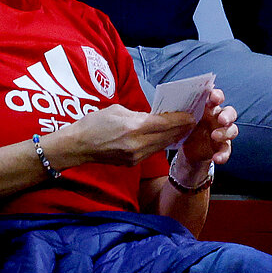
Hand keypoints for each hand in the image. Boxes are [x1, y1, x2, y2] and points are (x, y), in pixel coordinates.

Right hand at [57, 104, 192, 168]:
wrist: (78, 145)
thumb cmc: (95, 123)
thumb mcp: (118, 110)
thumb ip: (139, 114)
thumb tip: (153, 117)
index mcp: (134, 127)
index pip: (165, 123)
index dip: (180, 119)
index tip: (191, 115)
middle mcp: (138, 143)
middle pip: (167, 136)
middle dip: (181, 128)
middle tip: (193, 121)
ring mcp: (136, 155)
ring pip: (161, 145)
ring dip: (173, 137)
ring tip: (183, 129)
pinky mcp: (133, 162)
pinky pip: (152, 151)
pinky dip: (160, 144)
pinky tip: (166, 138)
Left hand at [178, 90, 237, 170]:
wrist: (189, 149)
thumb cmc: (187, 127)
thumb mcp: (183, 119)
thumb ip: (182, 113)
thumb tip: (171, 107)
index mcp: (209, 107)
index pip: (216, 97)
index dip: (218, 96)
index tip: (215, 98)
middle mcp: (218, 118)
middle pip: (230, 112)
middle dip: (227, 115)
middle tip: (222, 119)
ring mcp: (223, 132)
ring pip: (232, 130)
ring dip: (225, 133)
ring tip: (215, 136)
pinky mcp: (222, 146)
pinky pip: (227, 150)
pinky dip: (223, 155)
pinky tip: (217, 158)